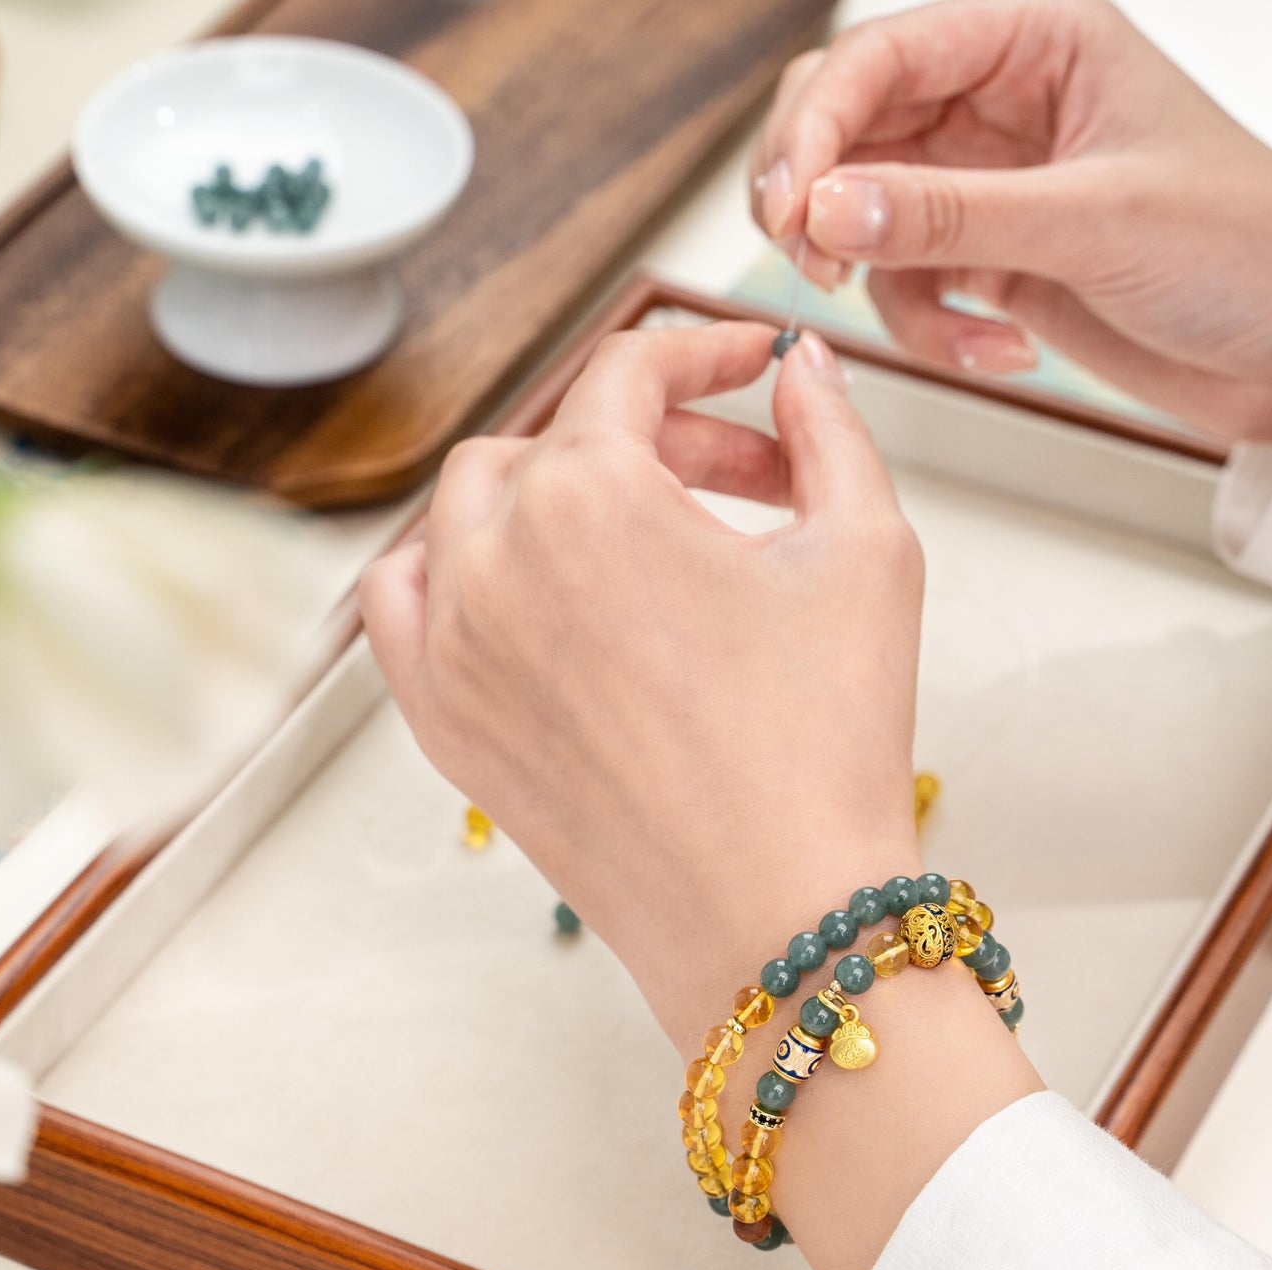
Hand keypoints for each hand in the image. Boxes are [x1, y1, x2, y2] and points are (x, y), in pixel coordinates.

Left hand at [360, 321, 924, 1038]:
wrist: (774, 916)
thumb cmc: (825, 747)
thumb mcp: (867, 551)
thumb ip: (828, 431)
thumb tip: (801, 368)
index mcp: (590, 495)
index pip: (630, 372)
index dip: (701, 352)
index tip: (746, 367)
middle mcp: (494, 557)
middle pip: (558, 440)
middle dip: (655, 437)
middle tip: (741, 478)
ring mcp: (451, 644)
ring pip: (469, 507)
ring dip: (549, 489)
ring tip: (638, 528)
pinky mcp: (441, 721)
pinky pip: (404, 603)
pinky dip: (451, 568)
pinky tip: (521, 586)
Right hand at [750, 0, 1271, 440]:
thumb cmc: (1248, 249)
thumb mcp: (1092, 221)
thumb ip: (948, 214)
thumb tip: (825, 210)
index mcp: (1037, 43)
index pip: (881, 58)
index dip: (816, 128)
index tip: (789, 207)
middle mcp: (999, 107)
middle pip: (847, 127)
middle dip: (817, 198)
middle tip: (807, 259)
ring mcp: (986, 187)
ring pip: (862, 219)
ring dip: (879, 282)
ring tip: (939, 320)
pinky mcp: (986, 261)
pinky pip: (907, 288)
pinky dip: (935, 332)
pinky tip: (1004, 350)